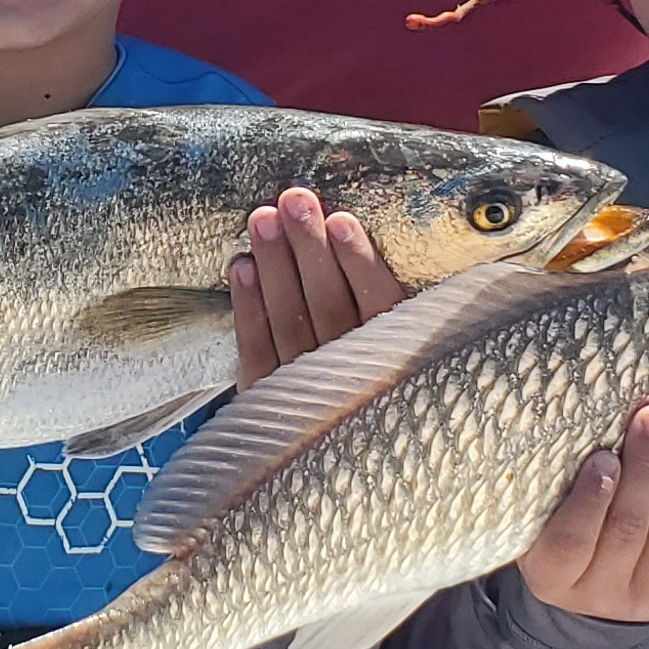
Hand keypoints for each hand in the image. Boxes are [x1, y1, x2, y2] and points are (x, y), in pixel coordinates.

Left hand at [230, 188, 405, 385]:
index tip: (342, 220)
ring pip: (290, 320)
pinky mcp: (268, 398)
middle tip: (295, 200)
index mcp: (394, 358)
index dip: (359, 263)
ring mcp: (306, 391)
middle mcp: (352, 377)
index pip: (380, 307)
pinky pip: (257, 348)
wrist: (341, 447)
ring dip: (275, 265)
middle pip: (328, 305)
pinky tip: (242, 267)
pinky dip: (248, 307)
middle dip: (309, 248)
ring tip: (263, 218)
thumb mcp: (406, 343)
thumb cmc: (378, 372)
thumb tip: (360, 228)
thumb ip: (391, 301)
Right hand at [519, 405, 648, 622]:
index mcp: (551, 575)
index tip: (605, 457)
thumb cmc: (571, 525)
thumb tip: (602, 424)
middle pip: (628, 530)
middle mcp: (598, 594)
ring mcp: (646, 599)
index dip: (590, 499)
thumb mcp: (550, 509)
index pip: (570, 541)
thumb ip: (567, 480)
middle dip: (646, 469)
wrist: (604, 579)